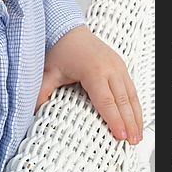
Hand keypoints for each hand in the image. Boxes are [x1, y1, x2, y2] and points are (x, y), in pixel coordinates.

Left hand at [36, 25, 142, 144]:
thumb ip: (43, 92)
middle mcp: (109, 67)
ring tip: (137, 135)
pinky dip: (135, 104)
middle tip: (131, 142)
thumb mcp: (49, 71)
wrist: (69, 28)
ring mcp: (117, 64)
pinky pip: (131, 87)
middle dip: (128, 123)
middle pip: (121, 100)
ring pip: (130, 95)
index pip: (105, 100)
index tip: (119, 136)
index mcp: (93, 70)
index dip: (114, 120)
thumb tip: (34, 112)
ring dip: (135, 116)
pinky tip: (136, 117)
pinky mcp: (120, 64)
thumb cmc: (61, 50)